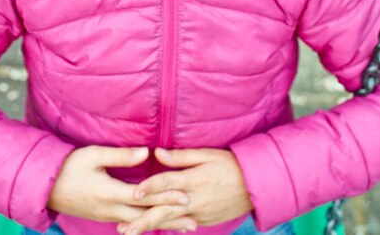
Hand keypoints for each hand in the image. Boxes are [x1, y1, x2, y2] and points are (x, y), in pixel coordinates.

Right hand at [47, 145, 193, 225]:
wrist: (45, 187)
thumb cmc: (70, 167)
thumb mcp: (94, 156)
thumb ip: (121, 155)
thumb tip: (147, 153)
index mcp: (109, 193)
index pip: (144, 196)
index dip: (166, 196)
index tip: (186, 196)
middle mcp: (110, 209)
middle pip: (146, 215)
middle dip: (171, 217)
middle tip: (194, 220)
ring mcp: (107, 216)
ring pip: (139, 223)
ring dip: (161, 224)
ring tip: (182, 227)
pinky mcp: (104, 216)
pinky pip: (130, 223)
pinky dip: (146, 224)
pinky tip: (156, 225)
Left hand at [117, 147, 252, 234]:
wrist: (255, 186)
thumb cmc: (230, 164)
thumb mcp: (207, 155)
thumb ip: (181, 157)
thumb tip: (157, 153)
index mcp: (194, 180)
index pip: (167, 183)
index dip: (150, 187)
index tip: (133, 193)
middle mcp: (194, 199)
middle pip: (164, 211)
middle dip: (143, 220)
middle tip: (124, 228)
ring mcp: (199, 213)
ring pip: (170, 222)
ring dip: (150, 227)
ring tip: (130, 232)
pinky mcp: (204, 220)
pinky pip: (183, 224)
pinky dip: (168, 227)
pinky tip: (155, 229)